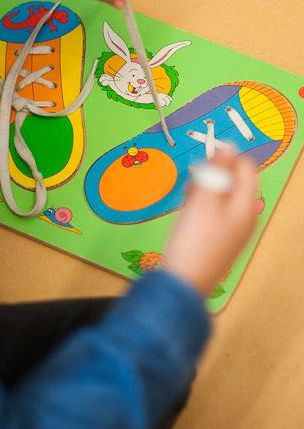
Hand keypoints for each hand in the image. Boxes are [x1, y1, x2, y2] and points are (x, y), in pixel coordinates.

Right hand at [164, 149, 257, 296]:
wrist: (183, 282)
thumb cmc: (194, 239)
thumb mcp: (204, 200)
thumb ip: (216, 172)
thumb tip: (229, 147)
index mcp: (245, 204)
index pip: (245, 167)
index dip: (224, 158)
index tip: (201, 165)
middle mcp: (244, 215)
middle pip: (232, 181)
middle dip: (210, 177)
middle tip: (191, 189)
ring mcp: (231, 228)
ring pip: (219, 196)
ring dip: (202, 191)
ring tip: (186, 203)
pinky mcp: (218, 238)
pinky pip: (213, 211)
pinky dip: (200, 207)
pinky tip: (187, 216)